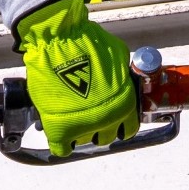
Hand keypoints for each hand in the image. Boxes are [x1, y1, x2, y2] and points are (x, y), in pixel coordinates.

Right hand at [15, 0, 140, 154]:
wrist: (59, 40)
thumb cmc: (88, 44)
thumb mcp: (118, 59)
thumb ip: (123, 77)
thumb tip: (125, 81)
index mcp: (125, 104)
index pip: (129, 129)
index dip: (121, 124)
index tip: (114, 120)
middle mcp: (108, 119)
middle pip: (107, 137)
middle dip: (101, 127)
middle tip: (91, 117)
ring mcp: (84, 126)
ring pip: (85, 141)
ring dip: (81, 131)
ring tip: (74, 118)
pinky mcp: (59, 128)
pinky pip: (62, 148)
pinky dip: (63, 144)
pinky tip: (62, 135)